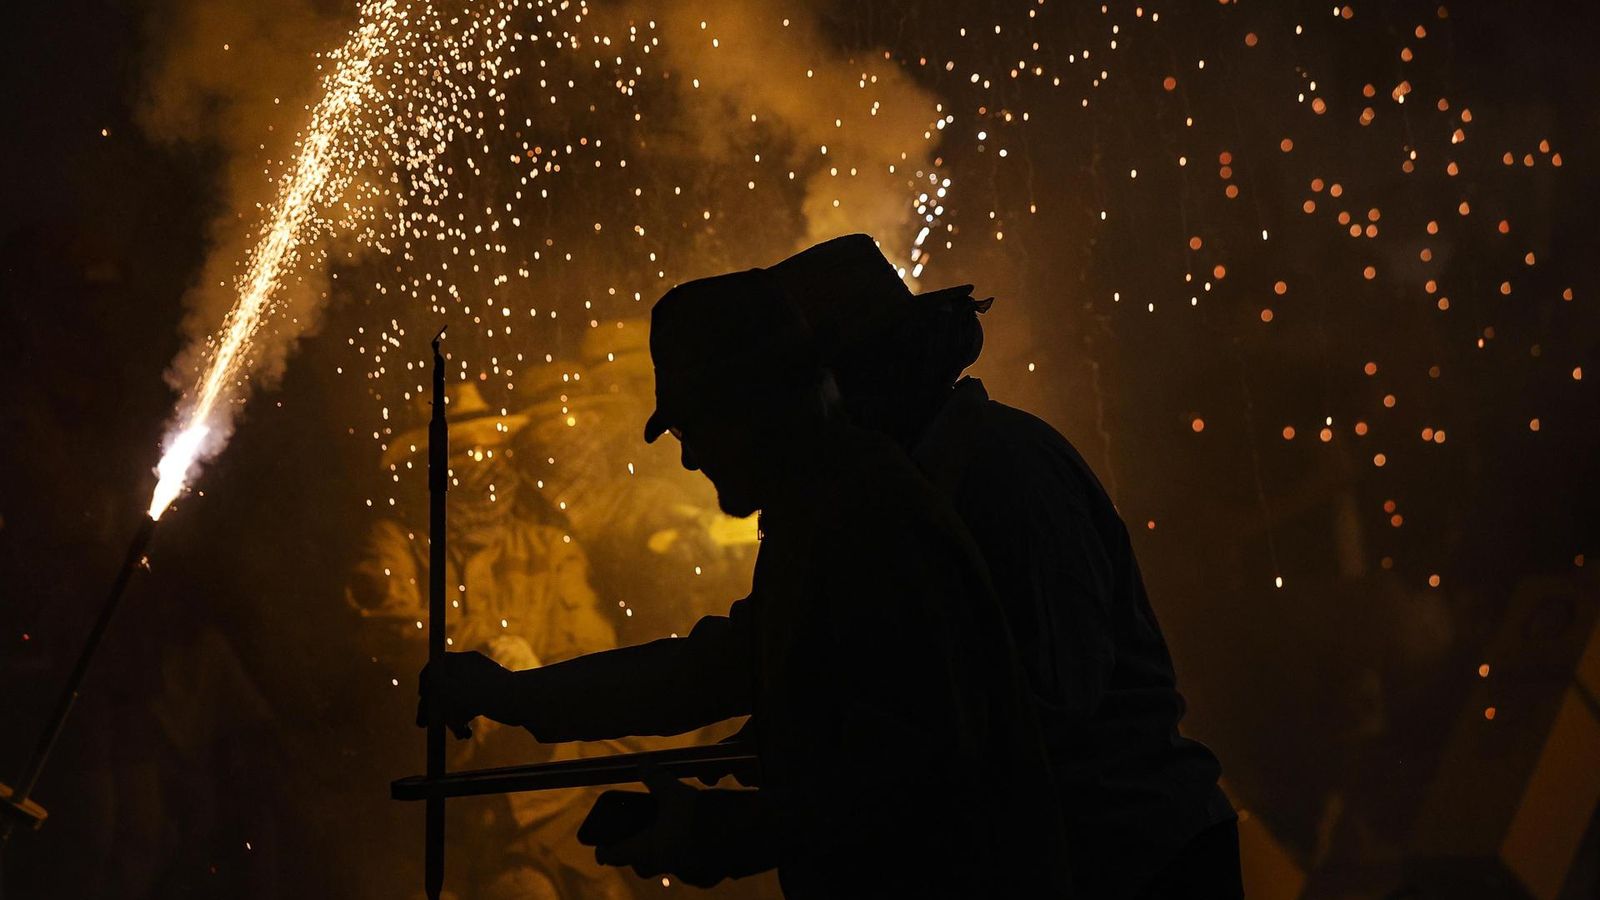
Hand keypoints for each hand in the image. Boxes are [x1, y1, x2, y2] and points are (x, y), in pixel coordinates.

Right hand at [416, 651, 512, 738]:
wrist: (522, 702)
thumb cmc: (483, 697)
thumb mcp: (449, 696)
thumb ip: (432, 695)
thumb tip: (424, 697)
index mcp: (465, 661)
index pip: (437, 665)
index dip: (426, 681)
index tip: (422, 696)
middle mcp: (473, 669)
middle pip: (444, 687)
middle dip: (434, 709)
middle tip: (423, 724)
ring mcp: (482, 684)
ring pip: (456, 702)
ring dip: (449, 719)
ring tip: (454, 733)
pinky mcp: (491, 698)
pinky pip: (470, 709)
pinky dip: (464, 720)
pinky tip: (464, 734)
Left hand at [589, 775, 726, 887]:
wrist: (744, 835)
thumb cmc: (702, 815)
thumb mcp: (675, 792)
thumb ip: (657, 779)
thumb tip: (643, 762)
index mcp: (650, 850)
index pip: (615, 856)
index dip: (605, 851)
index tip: (599, 850)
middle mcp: (666, 867)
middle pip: (642, 866)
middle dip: (639, 854)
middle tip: (640, 839)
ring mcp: (689, 874)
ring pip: (669, 868)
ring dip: (667, 855)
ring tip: (674, 836)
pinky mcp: (711, 875)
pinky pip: (695, 869)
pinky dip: (693, 856)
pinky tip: (702, 842)